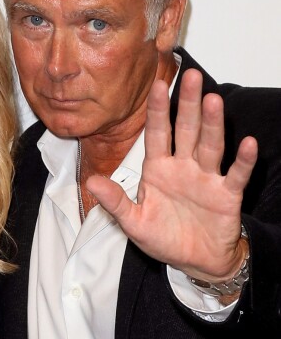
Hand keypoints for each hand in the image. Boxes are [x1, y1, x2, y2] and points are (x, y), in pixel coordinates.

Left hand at [86, 69, 256, 281]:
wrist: (194, 261)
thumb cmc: (163, 237)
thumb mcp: (134, 222)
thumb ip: (116, 202)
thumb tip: (91, 182)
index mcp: (158, 168)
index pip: (157, 133)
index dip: (157, 110)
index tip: (156, 84)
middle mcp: (183, 167)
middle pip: (186, 130)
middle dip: (187, 104)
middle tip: (191, 76)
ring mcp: (206, 178)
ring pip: (210, 146)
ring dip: (212, 124)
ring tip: (213, 100)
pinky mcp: (227, 195)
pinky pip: (236, 175)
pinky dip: (242, 161)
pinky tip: (247, 143)